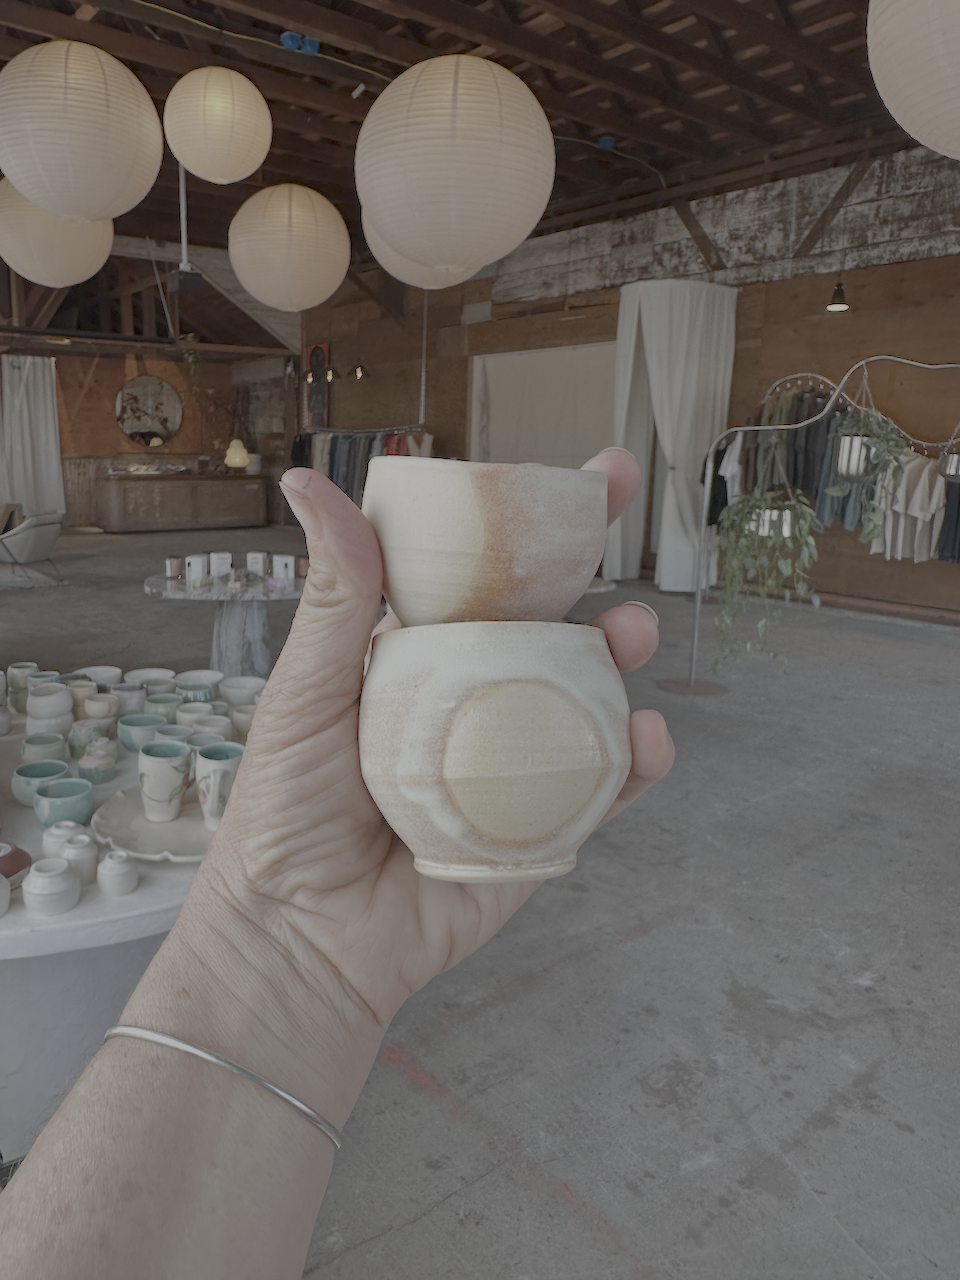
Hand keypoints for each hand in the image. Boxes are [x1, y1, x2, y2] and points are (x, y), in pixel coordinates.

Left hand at [201, 450, 674, 1041]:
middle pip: (551, 625)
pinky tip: (647, 735)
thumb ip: (338, 593)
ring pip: (586, 698)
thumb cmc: (287, 810)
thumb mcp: (309, 689)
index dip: (539, 525)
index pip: (489, 578)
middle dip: (595, 568)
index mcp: (424, 660)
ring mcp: (514, 765)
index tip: (589, 473)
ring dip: (620, 658)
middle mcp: (476, 704)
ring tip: (630, 632)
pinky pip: (604, 790)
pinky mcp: (541, 830)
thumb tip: (312, 480)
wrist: (300, 936)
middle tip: (623, 511)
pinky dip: (637, 763)